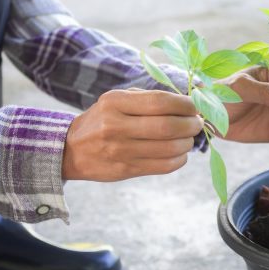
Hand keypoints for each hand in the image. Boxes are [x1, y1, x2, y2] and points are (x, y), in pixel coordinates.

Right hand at [62, 89, 203, 180]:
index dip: (184, 104)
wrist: (71, 150)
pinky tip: (179, 152)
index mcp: (115, 102)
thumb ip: (148, 99)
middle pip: (168, 126)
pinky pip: (164, 166)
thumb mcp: (116, 101)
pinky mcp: (126, 170)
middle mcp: (116, 126)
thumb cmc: (102, 120)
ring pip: (169, 148)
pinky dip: (180, 159)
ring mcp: (120, 151)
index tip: (194, 106)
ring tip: (189, 138)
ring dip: (187, 143)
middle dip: (191, 124)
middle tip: (197, 123)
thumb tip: (187, 103)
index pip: (160, 101)